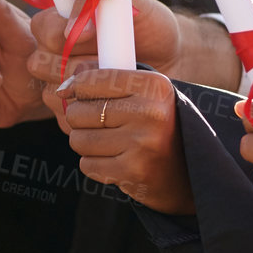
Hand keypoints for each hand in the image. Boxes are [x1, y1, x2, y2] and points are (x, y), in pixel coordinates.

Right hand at [29, 0, 240, 90]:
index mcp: (65, 20)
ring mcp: (63, 82)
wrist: (174, 63)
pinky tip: (111, 100)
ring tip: (114, 80)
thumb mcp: (135, 5)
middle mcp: (57, 50)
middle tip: (106, 61)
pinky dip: (88, 109)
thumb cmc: (154, 27)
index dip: (57, 33)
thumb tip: (75, 22)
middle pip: (38, 62)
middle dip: (72, 64)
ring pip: (50, 92)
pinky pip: (64, 117)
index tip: (89, 34)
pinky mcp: (74, 108)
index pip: (39, 26)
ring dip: (84, 88)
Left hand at [53, 67, 193, 213]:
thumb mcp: (145, 94)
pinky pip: (87, 164)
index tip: (70, 94)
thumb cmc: (159, 126)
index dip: (74, 87)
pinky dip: (94, 164)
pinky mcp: (132, 171)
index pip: (93, 79)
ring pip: (78, 139)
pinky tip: (115, 161)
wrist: (190, 173)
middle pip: (78, 111)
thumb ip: (108, 82)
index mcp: (154, 86)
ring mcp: (141, 143)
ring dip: (86, 143)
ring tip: (108, 143)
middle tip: (99, 124)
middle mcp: (150, 112)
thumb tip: (63, 88)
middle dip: (80, 119)